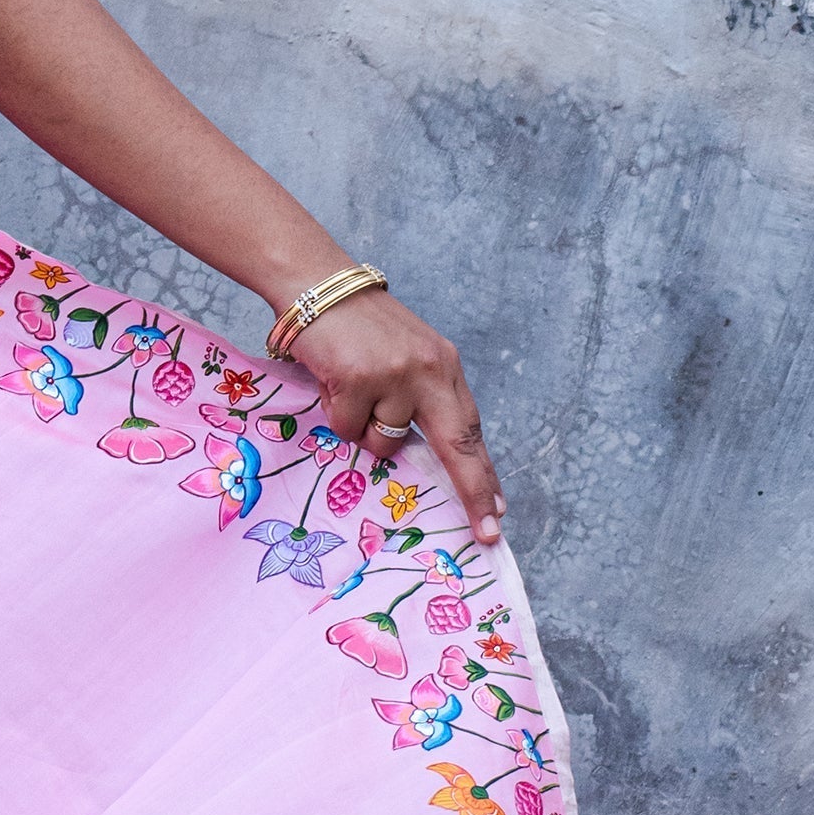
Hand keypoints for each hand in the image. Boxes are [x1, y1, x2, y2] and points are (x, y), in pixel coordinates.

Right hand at [291, 289, 503, 546]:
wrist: (316, 285)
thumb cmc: (357, 326)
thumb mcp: (405, 355)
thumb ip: (421, 398)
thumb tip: (421, 456)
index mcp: (444, 366)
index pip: (471, 429)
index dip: (483, 473)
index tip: (496, 513)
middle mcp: (428, 371)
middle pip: (457, 445)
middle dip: (472, 491)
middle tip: (485, 529)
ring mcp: (395, 375)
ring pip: (383, 443)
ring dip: (363, 428)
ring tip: (349, 391)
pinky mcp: (359, 379)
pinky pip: (347, 427)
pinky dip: (335, 412)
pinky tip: (332, 381)